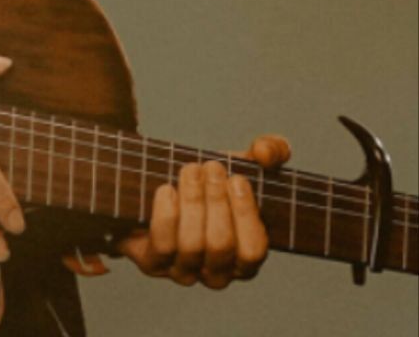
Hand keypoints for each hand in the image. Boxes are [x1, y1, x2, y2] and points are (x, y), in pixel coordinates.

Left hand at [116, 134, 291, 287]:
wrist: (157, 187)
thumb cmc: (208, 182)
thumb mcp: (242, 162)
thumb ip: (269, 150)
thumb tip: (265, 152)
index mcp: (245, 258)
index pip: (253, 251)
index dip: (245, 214)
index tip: (237, 179)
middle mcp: (217, 273)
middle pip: (220, 245)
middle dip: (216, 200)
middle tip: (211, 167)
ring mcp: (185, 271)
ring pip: (192, 244)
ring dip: (192, 200)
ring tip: (191, 170)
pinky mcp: (155, 263)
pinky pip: (162, 245)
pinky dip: (166, 213)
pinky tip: (167, 189)